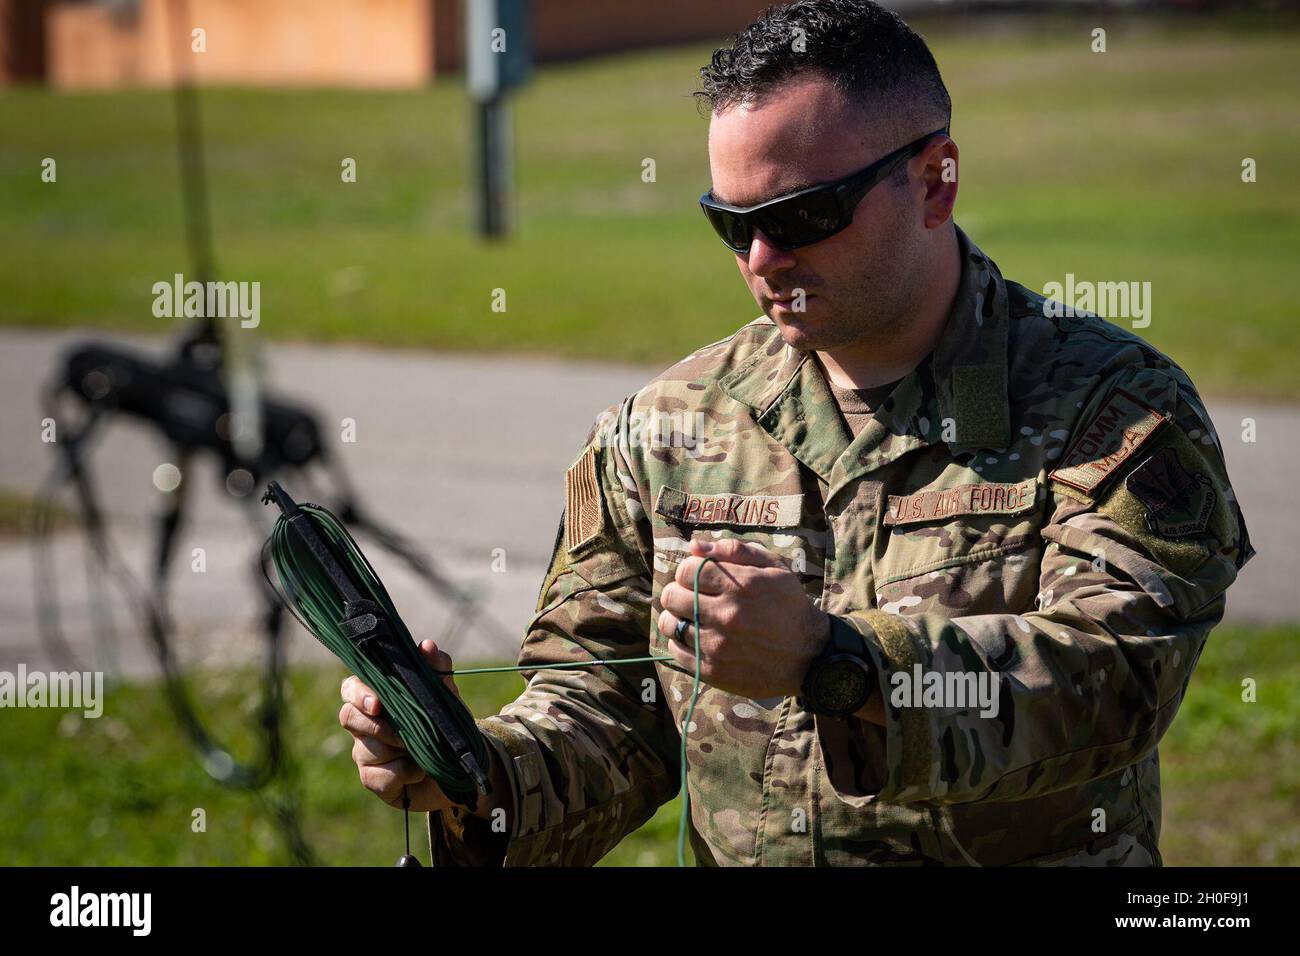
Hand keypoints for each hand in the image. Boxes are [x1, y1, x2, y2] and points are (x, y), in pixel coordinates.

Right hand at [339, 640, 484, 814]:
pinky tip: (419, 772)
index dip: (358, 694)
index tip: (376, 703)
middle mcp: (364, 723)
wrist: (460, 765)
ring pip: (366, 749)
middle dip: (378, 726)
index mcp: (376, 697)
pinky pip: (378, 777)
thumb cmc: (445, 723)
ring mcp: (364, 752)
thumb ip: (437, 670)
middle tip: (404, 734)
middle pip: (349, 717)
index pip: (350, 688)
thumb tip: (427, 646)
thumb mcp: (446, 695)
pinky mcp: (372, 779)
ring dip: (400, 751)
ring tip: (423, 752)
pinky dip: (403, 774)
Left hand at [656, 538, 830, 699]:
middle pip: (671, 596)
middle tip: (691, 596)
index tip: (697, 577)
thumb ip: (733, 551)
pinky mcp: (713, 671)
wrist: (809, 656)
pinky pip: (675, 652)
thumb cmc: (789, 605)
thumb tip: (694, 546)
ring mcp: (717, 646)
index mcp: (739, 586)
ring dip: (676, 617)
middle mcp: (725, 615)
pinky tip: (696, 637)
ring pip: (669, 625)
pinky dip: (679, 642)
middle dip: (678, 591)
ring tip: (691, 617)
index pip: (685, 571)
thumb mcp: (773, 567)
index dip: (688, 570)